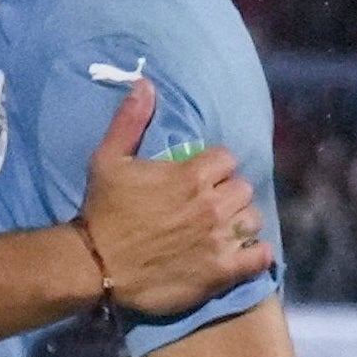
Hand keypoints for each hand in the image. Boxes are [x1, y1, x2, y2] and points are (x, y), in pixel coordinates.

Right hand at [77, 92, 266, 317]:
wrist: (96, 265)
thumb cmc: (103, 211)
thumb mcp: (108, 158)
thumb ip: (130, 121)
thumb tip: (146, 84)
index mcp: (191, 175)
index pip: (227, 159)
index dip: (214, 167)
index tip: (200, 179)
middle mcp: (212, 205)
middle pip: (243, 188)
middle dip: (228, 194)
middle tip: (209, 206)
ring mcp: (220, 239)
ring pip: (253, 219)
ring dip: (240, 222)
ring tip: (222, 230)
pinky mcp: (222, 271)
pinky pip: (260, 257)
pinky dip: (256, 254)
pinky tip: (243, 253)